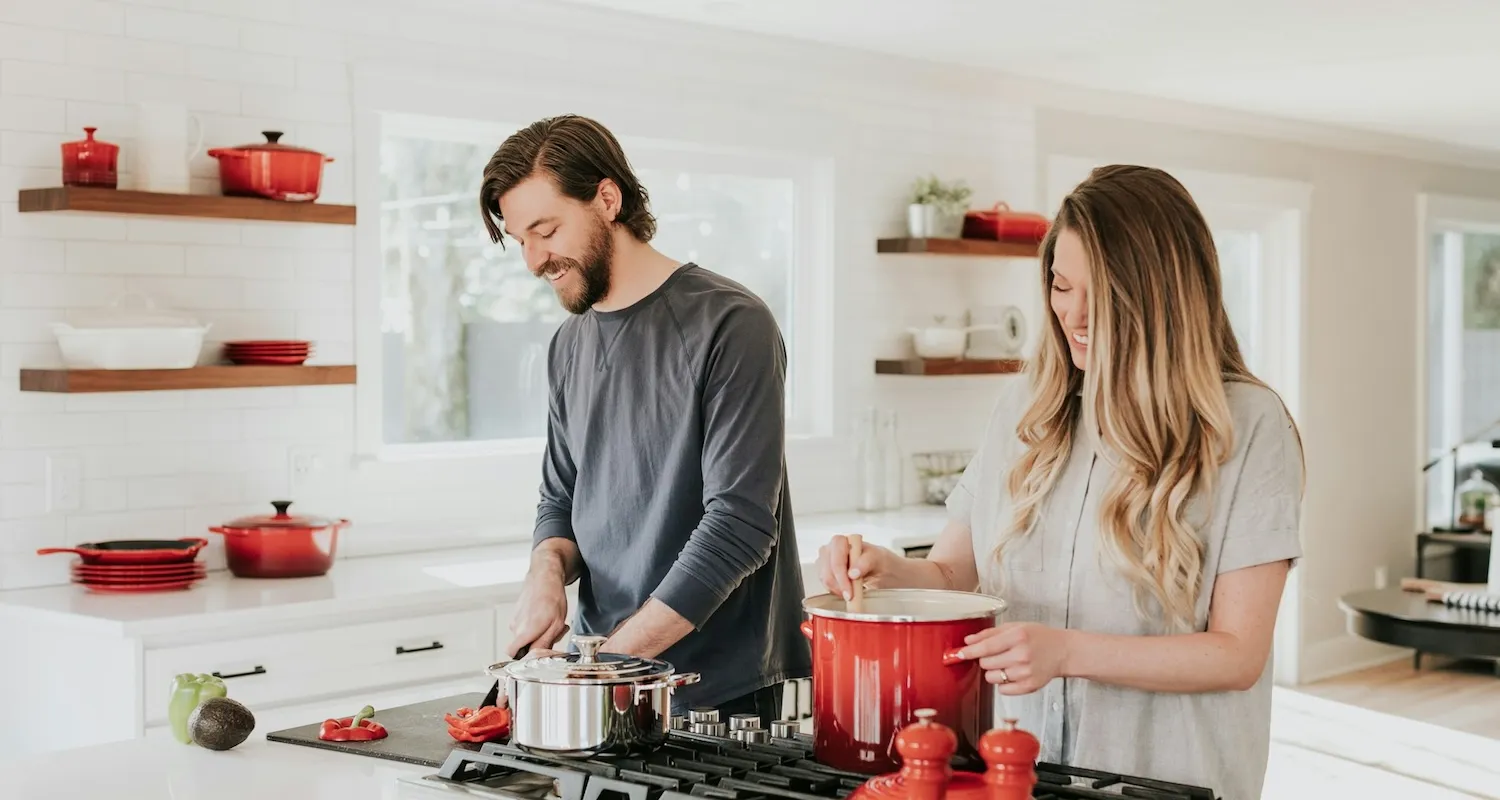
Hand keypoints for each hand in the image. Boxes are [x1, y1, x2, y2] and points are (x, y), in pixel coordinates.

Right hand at [507, 569, 569, 657]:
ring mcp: (515, 619)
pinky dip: (535, 624)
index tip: (537, 653)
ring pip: (525, 635)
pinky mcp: (516, 613)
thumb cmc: (552, 598)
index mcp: (525, 632)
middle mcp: (516, 626)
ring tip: (551, 621)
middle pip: (523, 645)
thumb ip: (545, 643)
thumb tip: (536, 655)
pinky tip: (545, 615)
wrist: (544, 577)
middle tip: (552, 633)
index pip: (513, 654)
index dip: (525, 657)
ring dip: (538, 632)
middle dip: (537, 643)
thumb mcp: (556, 625)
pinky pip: (524, 625)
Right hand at [816, 534, 897, 599]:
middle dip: (839, 585)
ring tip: (851, 594)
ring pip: (825, 578)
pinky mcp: (826, 573)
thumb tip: (852, 573)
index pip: (836, 557)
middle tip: (851, 596)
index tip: (849, 590)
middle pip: (827, 569)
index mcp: (842, 541)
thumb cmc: (879, 560)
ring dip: (837, 590)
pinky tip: (846, 592)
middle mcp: (831, 549)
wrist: (880, 570)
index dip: (841, 575)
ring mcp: (826, 561)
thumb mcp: (878, 559)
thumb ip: (866, 562)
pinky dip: (835, 591)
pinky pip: (826, 585)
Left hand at [956, 622, 1071, 694]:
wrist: (1063, 651)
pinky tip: (1014, 673)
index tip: (959, 653)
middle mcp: (1022, 655)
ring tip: (1007, 663)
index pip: (986, 647)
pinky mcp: (1029, 686)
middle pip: (985, 663)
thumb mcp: (1015, 627)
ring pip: (991, 677)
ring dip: (994, 671)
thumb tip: (968, 641)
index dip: (969, 651)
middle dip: (985, 659)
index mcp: (1017, 637)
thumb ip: (989, 633)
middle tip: (997, 654)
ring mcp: (1026, 673)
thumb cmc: (1039, 637)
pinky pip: (1002, 690)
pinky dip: (1004, 683)